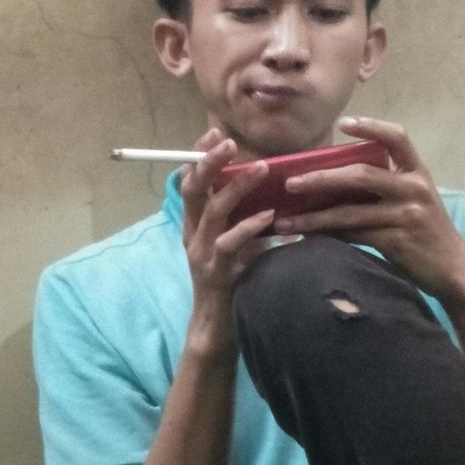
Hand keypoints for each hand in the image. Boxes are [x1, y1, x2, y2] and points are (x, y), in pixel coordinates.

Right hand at [180, 128, 271, 357]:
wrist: (218, 331)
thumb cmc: (233, 284)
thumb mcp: (238, 247)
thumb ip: (247, 223)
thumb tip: (273, 197)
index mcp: (196, 225)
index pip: (190, 182)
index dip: (198, 156)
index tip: (214, 133)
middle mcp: (193, 234)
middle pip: (193, 190)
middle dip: (209, 162)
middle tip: (228, 142)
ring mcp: (201, 253)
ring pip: (213, 210)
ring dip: (237, 186)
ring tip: (261, 168)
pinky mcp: (215, 272)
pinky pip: (230, 243)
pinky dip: (250, 227)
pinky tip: (270, 217)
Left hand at [273, 116, 464, 304]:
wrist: (453, 268)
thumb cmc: (424, 230)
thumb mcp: (412, 199)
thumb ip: (384, 185)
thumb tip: (331, 179)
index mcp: (417, 172)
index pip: (397, 138)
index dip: (370, 126)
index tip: (342, 124)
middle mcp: (414, 188)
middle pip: (361, 175)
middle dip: (321, 178)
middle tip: (290, 183)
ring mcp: (407, 214)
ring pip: (350, 211)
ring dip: (314, 217)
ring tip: (286, 221)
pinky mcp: (398, 240)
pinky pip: (355, 234)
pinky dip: (328, 235)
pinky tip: (308, 236)